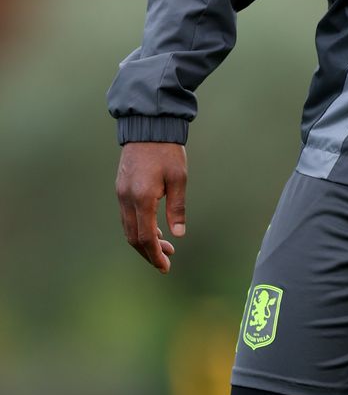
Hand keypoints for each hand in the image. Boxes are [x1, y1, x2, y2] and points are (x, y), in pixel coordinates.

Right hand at [116, 141, 187, 272]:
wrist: (147, 128)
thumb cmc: (167, 151)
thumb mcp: (179, 179)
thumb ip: (177, 208)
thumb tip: (178, 234)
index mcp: (142, 198)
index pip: (146, 237)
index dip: (155, 255)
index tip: (165, 266)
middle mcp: (127, 199)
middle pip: (133, 237)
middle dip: (149, 252)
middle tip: (166, 262)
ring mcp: (121, 194)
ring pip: (129, 228)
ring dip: (144, 241)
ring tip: (165, 247)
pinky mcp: (121, 189)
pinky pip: (127, 216)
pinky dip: (139, 227)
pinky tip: (155, 230)